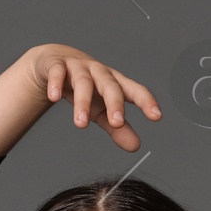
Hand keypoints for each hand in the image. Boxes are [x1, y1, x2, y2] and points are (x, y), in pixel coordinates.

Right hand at [26, 45, 161, 150]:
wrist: (54, 64)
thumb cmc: (85, 89)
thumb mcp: (101, 111)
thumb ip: (117, 128)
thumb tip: (136, 146)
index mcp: (114, 83)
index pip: (133, 91)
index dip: (145, 101)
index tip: (156, 116)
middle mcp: (99, 73)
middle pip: (110, 85)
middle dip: (114, 103)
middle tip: (117, 123)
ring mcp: (78, 67)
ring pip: (83, 82)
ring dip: (82, 102)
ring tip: (80, 124)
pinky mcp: (57, 65)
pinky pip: (57, 72)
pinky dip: (56, 84)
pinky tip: (54, 96)